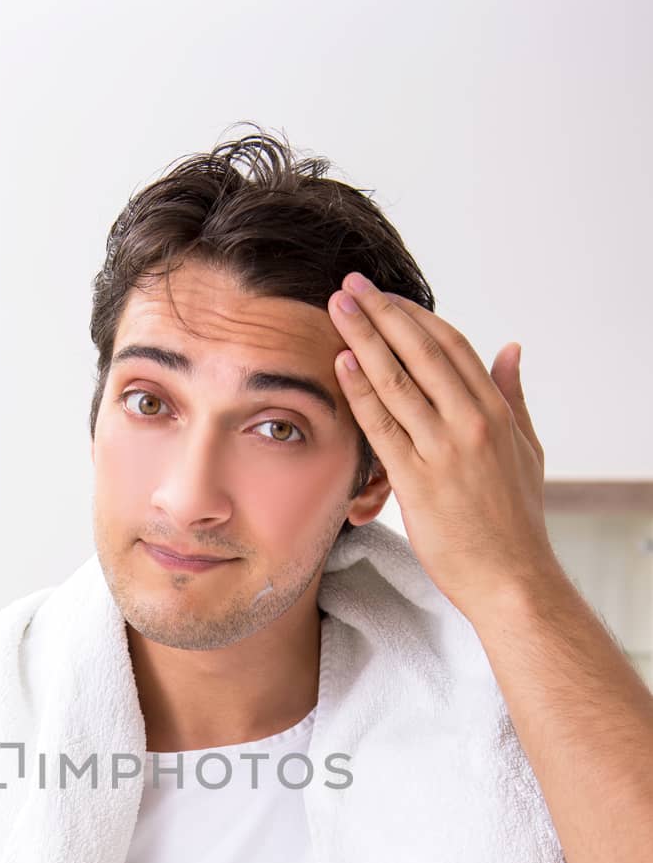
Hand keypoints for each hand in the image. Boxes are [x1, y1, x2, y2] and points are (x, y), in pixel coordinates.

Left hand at [328, 272, 556, 615]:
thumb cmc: (515, 521)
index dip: (414, 316)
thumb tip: (512, 348)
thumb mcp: (526, 450)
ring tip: (336, 309)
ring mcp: (444, 451)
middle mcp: (471, 423)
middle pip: (421, 351)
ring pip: (398, 381)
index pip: (452, 346)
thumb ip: (514, 396)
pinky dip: (362, 391)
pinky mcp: (419, 481)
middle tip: (350, 285)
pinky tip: (342, 363)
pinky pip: (384, 426)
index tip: (385, 297)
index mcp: (496, 412)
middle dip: (382, 313)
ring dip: (364, 339)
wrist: (510, 578)